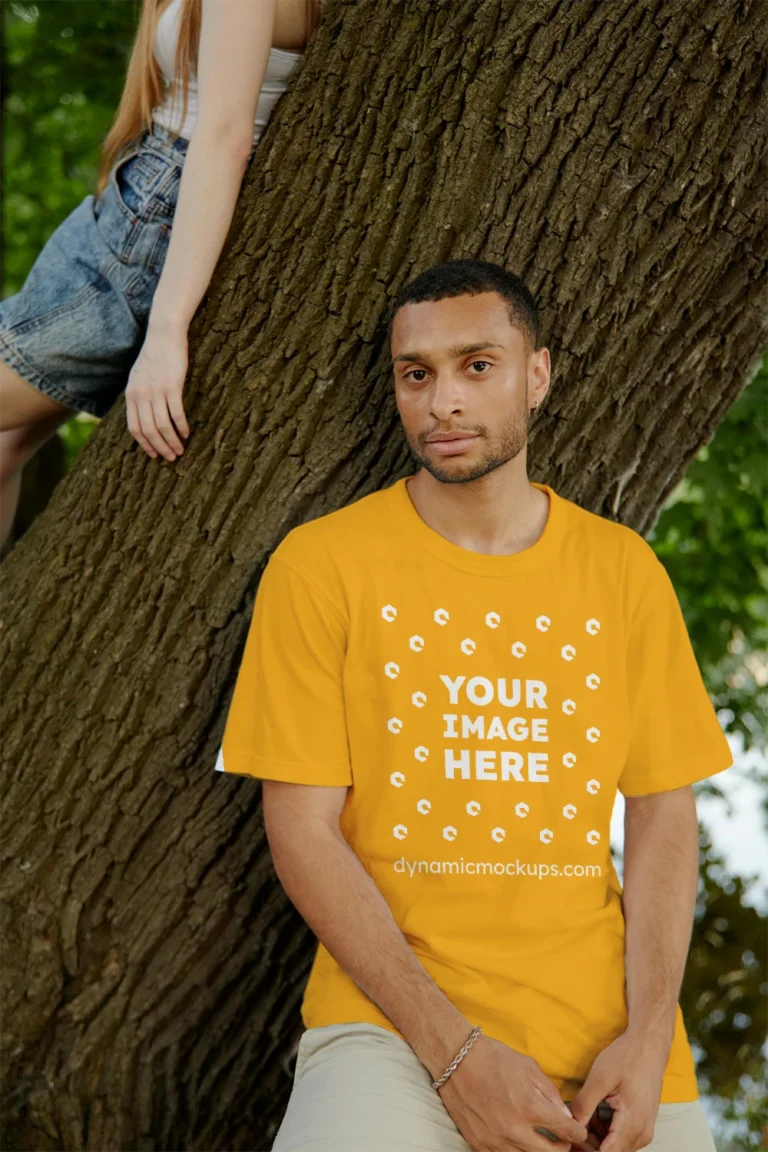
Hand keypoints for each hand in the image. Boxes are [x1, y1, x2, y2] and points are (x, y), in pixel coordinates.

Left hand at [126, 320, 189, 460]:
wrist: (163, 335)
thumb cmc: (154, 356)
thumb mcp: (138, 377)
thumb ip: (138, 396)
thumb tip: (144, 416)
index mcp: (131, 395)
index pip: (134, 428)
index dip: (145, 445)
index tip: (154, 455)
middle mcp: (141, 395)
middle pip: (149, 430)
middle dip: (160, 448)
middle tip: (171, 458)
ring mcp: (156, 391)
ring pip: (162, 425)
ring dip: (172, 441)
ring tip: (181, 450)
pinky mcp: (172, 386)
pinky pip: (176, 413)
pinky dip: (181, 426)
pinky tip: (187, 433)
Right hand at [438, 1034, 589, 1150]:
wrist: (456, 1059)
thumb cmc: (494, 1058)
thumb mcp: (529, 1068)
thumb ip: (551, 1094)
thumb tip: (565, 1116)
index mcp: (530, 1107)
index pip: (566, 1132)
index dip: (577, 1132)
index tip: (578, 1131)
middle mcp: (514, 1129)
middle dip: (562, 1147)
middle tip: (562, 1140)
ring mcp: (495, 1140)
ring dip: (538, 1150)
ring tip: (541, 1140)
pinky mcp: (479, 1144)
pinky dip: (515, 1151)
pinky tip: (518, 1140)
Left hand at [567, 1031, 667, 1150]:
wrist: (649, 1045)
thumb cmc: (627, 1057)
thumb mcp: (600, 1078)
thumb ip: (584, 1106)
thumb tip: (571, 1126)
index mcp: (632, 1124)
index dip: (585, 1148)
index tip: (570, 1137)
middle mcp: (641, 1134)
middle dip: (588, 1143)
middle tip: (571, 1125)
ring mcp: (643, 1131)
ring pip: (614, 1147)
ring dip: (595, 1137)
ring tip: (584, 1113)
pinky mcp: (641, 1125)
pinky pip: (620, 1138)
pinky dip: (605, 1131)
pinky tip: (595, 1112)